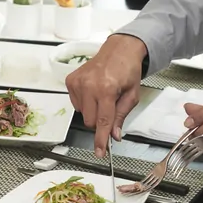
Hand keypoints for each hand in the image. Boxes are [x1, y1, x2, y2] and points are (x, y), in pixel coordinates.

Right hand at [66, 34, 146, 157]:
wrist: (119, 50)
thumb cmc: (127, 70)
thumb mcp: (132, 95)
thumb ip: (121, 116)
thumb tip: (114, 135)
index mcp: (106, 89)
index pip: (103, 122)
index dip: (101, 139)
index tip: (100, 152)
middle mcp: (89, 85)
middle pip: (90, 121)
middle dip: (100, 121)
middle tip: (110, 108)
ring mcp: (77, 82)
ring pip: (81, 113)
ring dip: (92, 111)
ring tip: (102, 96)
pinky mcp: (70, 80)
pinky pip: (75, 103)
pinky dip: (84, 102)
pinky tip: (92, 92)